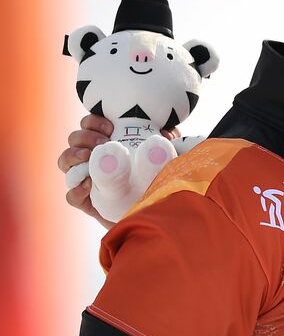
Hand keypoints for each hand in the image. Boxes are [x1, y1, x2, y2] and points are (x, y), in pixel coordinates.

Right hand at [59, 114, 179, 228]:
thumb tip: (166, 131)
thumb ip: (167, 140)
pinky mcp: (86, 202)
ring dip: (73, 155)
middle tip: (102, 141)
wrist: (153, 213)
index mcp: (107, 143)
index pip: (89, 125)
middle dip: (84, 136)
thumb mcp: (165, 155)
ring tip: (88, 156)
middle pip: (74, 138)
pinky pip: (71, 196)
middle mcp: (91, 158)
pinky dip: (76, 189)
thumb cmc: (157, 177)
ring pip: (65, 161)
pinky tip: (89, 185)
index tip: (110, 127)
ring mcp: (85, 179)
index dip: (93, 122)